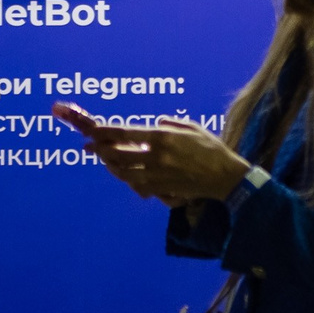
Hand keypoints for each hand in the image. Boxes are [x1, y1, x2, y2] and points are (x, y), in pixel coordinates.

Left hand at [52, 105, 248, 205]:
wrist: (224, 176)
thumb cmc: (211, 149)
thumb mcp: (192, 127)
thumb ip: (171, 124)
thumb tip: (156, 124)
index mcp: (163, 137)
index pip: (125, 134)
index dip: (104, 132)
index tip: (91, 131)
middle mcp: (156, 156)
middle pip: (118, 154)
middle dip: (100, 150)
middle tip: (89, 146)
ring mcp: (157, 175)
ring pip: (123, 172)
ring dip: (110, 166)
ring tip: (104, 160)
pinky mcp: (162, 189)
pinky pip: (137, 185)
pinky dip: (127, 180)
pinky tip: (123, 174)